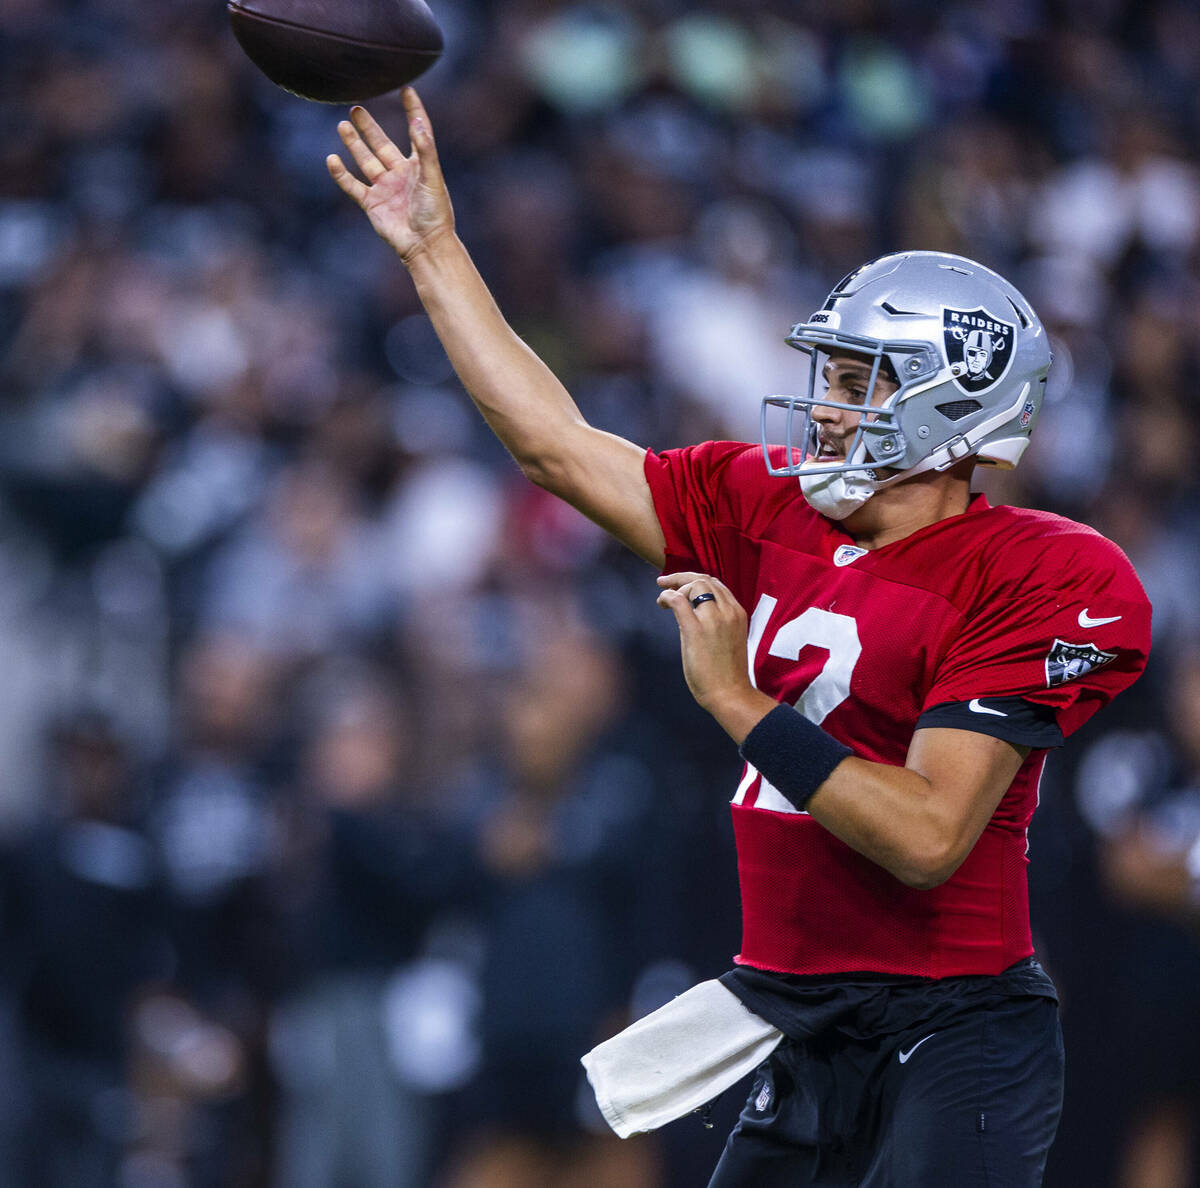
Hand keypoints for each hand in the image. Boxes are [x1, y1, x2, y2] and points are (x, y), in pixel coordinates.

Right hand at [326, 88, 453, 265]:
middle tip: (356, 108)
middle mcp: (400, 174)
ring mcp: (385, 188)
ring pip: (365, 161)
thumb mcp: (432, 177)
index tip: (407, 90)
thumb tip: (417, 122)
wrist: (424, 245)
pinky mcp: (372, 203)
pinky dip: (341, 173)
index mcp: (419, 166)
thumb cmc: (434, 212)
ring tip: (343, 124)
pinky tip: (332, 159)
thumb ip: (425, 149)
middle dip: (369, 127)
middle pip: (381, 144)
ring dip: (354, 143)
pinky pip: (353, 185)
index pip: (416, 132)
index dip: (413, 111)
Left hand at [657, 573, 774, 740]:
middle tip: (664, 582)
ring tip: (663, 599)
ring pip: (694, 585)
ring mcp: (714, 620)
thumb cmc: (728, 673)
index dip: (695, 580)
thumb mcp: (729, 639)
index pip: (716, 584)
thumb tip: (691, 614)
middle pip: (704, 579)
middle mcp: (728, 611)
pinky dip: (667, 596)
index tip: (680, 584)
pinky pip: (679, 601)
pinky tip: (662, 603)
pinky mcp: (696, 631)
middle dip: (681, 577)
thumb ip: (716, 623)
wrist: (731, 694)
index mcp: (737, 613)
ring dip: (675, 587)